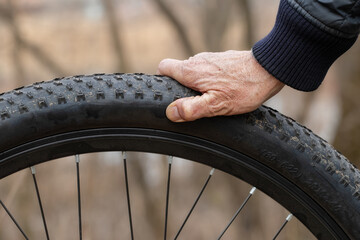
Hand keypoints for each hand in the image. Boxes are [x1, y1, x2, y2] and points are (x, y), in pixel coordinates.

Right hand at [157, 50, 284, 121]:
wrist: (269, 69)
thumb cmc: (244, 88)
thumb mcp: (216, 104)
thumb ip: (191, 109)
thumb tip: (171, 113)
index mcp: (191, 71)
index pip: (163, 67)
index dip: (163, 81)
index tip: (171, 95)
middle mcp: (198, 60)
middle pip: (178, 72)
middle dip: (182, 88)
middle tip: (196, 104)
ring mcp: (210, 59)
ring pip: (194, 72)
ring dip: (198, 85)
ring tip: (213, 98)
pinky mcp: (222, 60)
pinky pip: (208, 71)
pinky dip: (210, 81)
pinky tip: (224, 90)